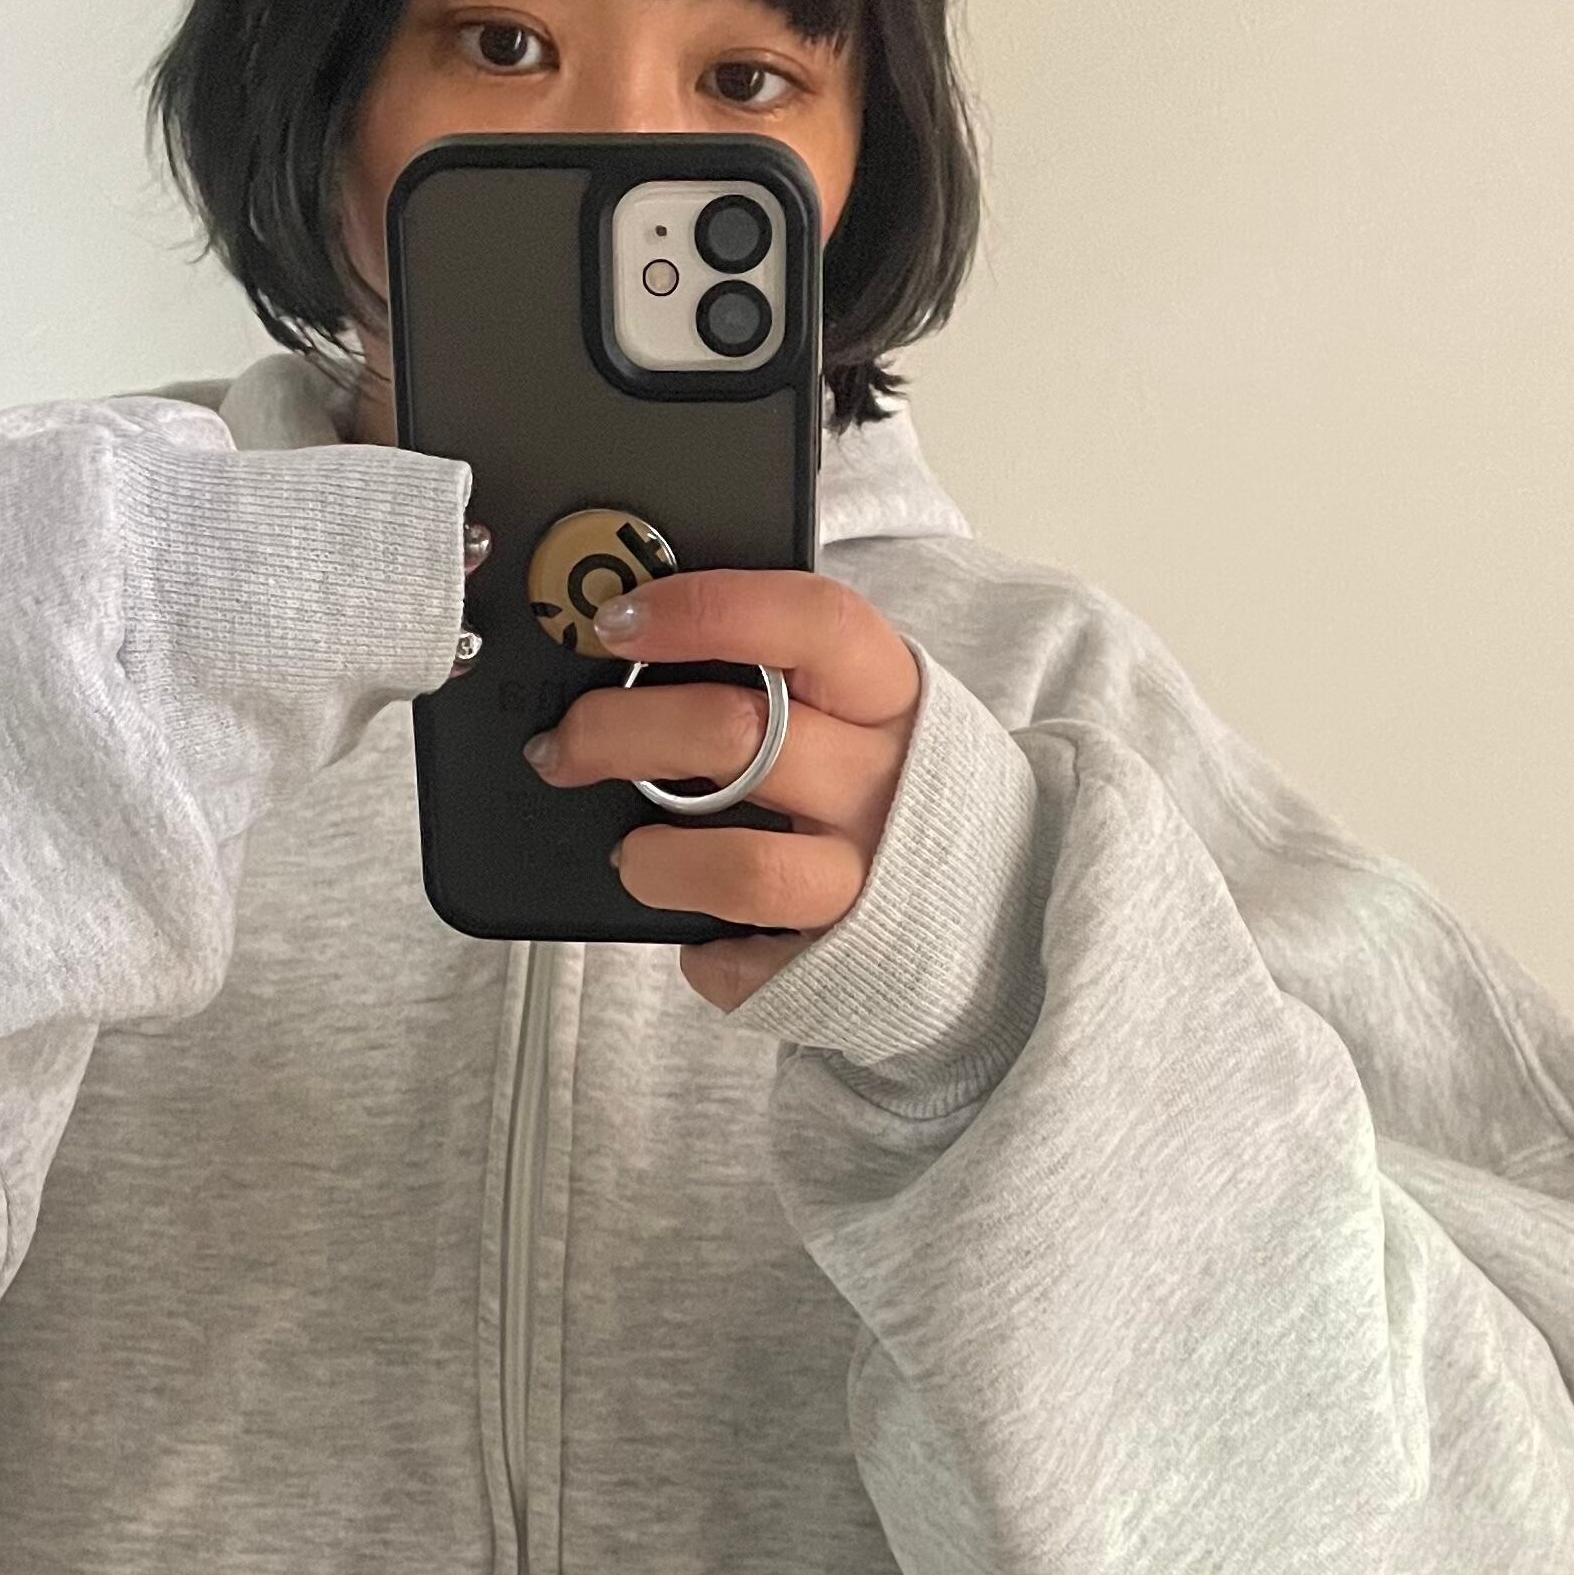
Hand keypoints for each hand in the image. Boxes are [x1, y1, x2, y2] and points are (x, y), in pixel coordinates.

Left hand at [520, 571, 921, 1007]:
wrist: (1010, 896)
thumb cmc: (894, 781)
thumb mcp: (867, 703)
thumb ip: (782, 668)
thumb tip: (635, 640)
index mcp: (893, 694)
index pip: (808, 621)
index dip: (703, 611)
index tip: (616, 623)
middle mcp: (887, 784)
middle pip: (738, 736)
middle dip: (619, 732)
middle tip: (563, 745)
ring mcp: (870, 881)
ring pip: (741, 868)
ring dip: (652, 858)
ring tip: (630, 853)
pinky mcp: (843, 964)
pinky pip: (743, 962)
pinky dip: (702, 950)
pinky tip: (696, 926)